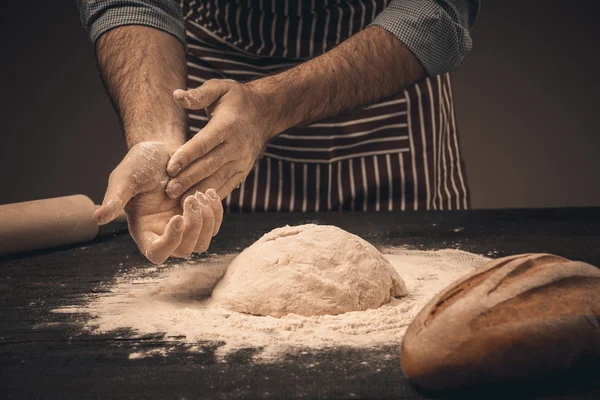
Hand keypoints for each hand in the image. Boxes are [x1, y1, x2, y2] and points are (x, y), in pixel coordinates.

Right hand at [93, 142, 223, 263]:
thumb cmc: (138, 164)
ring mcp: (185, 228)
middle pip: (185, 250)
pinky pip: (213, 226)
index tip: (177, 217)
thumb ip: (114, 198)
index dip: (170, 242)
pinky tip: (210, 192)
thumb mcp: (124, 178)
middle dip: (193, 226)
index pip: (157, 253)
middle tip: (191, 197)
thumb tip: (98, 218)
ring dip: (207, 220)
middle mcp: (165, 234)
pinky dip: (216, 212)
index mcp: (144, 230)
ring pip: (203, 243)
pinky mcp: (200, 218)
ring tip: (201, 193)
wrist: (160, 150)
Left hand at [165, 79, 274, 200]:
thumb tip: (177, 95)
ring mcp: (242, 160)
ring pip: (218, 179)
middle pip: (209, 165)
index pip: (205, 143)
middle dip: (189, 179)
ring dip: (198, 191)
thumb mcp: (220, 88)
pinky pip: (227, 185)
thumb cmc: (236, 100)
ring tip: (180, 202)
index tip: (170, 167)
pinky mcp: (243, 171)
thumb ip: (199, 94)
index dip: (187, 156)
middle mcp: (236, 145)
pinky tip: (198, 203)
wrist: (265, 113)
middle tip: (169, 190)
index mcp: (228, 125)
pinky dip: (213, 195)